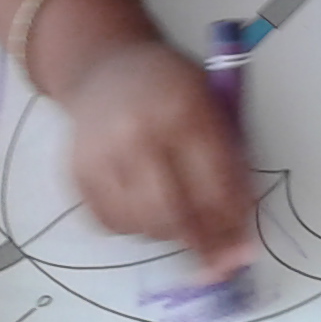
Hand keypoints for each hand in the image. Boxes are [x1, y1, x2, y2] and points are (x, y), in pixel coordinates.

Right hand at [60, 38, 255, 278]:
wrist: (105, 68)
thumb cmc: (170, 88)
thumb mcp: (211, 106)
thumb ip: (232, 164)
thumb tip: (240, 231)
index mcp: (182, 110)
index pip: (214, 185)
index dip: (232, 223)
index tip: (242, 244)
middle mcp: (137, 133)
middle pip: (174, 214)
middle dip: (200, 242)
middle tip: (215, 254)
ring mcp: (102, 155)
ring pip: (142, 226)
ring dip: (168, 234)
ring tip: (179, 216)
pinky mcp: (78, 173)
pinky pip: (111, 225)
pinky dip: (134, 228)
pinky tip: (145, 208)